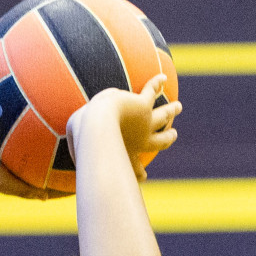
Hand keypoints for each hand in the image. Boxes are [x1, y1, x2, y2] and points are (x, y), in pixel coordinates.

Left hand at [66, 75, 180, 179]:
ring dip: (171, 110)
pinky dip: (156, 84)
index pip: (133, 168)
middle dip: (167, 139)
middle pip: (159, 142)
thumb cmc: (84, 140)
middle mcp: (138, 142)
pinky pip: (151, 92)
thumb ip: (79, 150)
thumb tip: (77, 154)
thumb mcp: (79, 146)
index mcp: (125, 155)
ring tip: (178, 106)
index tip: (141, 178)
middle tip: (172, 135)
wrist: (97, 127)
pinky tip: (161, 77)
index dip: (138, 174)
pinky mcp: (142, 106)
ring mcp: (144, 123)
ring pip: (163, 115)